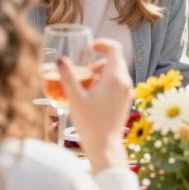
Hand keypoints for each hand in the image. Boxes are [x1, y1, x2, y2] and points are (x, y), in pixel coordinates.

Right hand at [61, 40, 131, 172]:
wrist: (105, 146)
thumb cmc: (90, 123)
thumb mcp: (75, 98)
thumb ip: (68, 77)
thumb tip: (60, 59)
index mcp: (115, 77)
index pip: (114, 49)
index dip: (103, 43)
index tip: (90, 46)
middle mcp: (125, 82)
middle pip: (114, 61)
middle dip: (98, 63)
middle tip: (84, 73)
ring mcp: (128, 92)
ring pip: (116, 72)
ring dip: (102, 73)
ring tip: (87, 87)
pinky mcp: (127, 100)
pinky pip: (118, 83)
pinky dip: (107, 83)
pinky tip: (94, 96)